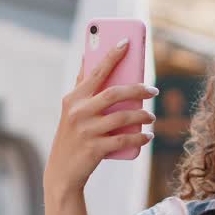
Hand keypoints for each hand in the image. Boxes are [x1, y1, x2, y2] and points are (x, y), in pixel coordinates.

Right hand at [44, 39, 158, 199]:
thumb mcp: (72, 110)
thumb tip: (87, 57)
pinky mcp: (95, 149)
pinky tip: (147, 136)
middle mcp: (78, 112)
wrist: (62, 172)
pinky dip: (139, 137)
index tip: (127, 42)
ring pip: (123, 117)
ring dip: (142, 115)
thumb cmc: (72, 136)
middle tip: (153, 90)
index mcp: (74, 98)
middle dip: (138, 89)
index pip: (96, 71)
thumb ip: (81, 86)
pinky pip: (124, 139)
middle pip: (115, 93)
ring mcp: (86, 131)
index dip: (112, 55)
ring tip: (151, 116)